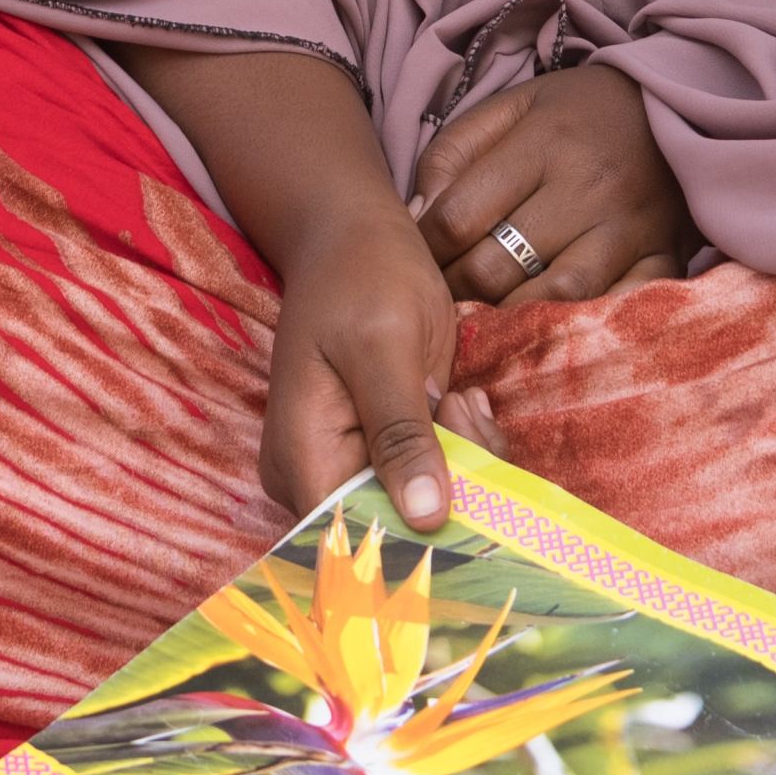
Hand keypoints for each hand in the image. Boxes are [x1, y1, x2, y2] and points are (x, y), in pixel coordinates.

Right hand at [119, 43, 500, 530]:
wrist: (355, 234)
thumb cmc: (362, 276)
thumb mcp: (386, 345)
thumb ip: (401, 432)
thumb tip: (426, 518)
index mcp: (302, 461)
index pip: (353, 540)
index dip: (414, 539)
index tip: (472, 498)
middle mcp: (316, 477)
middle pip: (393, 525)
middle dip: (451, 483)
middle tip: (463, 408)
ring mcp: (347, 463)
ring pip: (420, 500)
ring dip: (462, 456)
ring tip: (463, 395)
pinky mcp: (379, 447)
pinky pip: (428, 471)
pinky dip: (459, 442)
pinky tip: (463, 396)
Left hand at [413, 63, 693, 304]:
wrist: (678, 103)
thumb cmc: (578, 113)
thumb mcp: (512, 108)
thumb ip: (454, 153)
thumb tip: (415, 219)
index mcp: (544, 143)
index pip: (458, 217)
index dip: (425, 250)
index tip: (418, 259)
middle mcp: (588, 187)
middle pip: (496, 267)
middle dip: (455, 291)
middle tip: (444, 297)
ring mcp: (629, 228)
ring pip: (552, 297)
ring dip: (508, 320)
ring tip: (488, 321)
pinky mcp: (663, 256)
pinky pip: (617, 308)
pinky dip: (580, 327)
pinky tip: (551, 330)